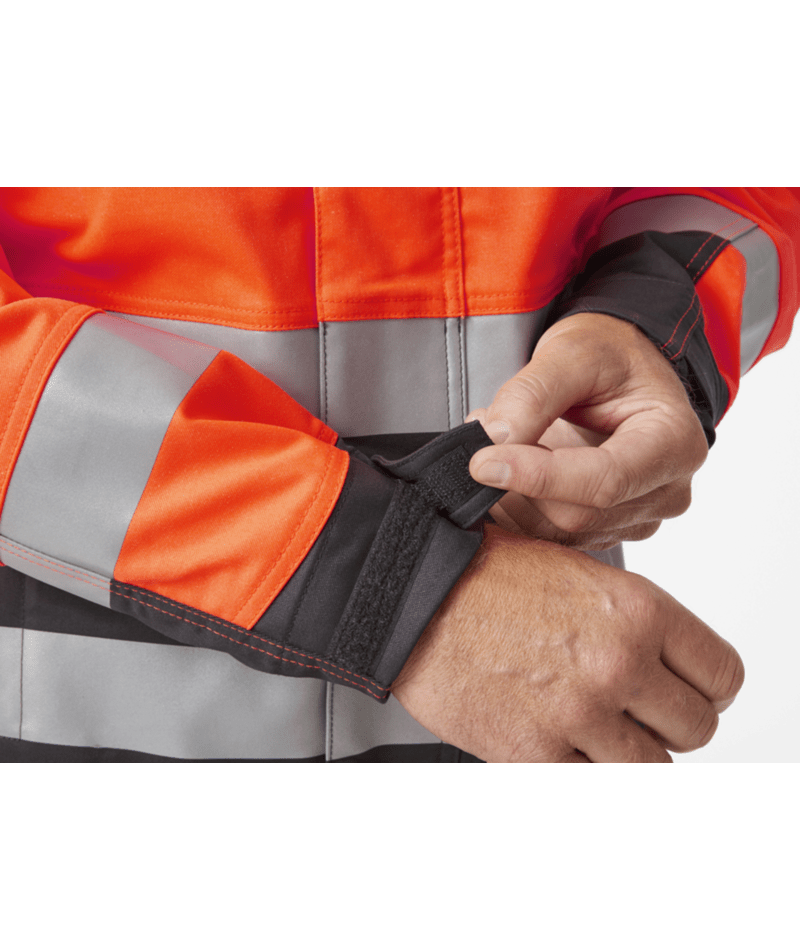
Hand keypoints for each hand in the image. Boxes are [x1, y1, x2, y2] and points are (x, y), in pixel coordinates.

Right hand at [392, 524, 742, 762]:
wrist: (412, 594)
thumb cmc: (483, 574)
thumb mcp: (578, 571)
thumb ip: (632, 620)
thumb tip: (662, 660)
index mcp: (636, 610)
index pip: (722, 674)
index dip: (707, 689)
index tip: (688, 693)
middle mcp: (617, 663)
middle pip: (697, 727)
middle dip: (671, 726)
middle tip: (642, 716)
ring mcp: (578, 714)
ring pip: (653, 771)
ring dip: (630, 757)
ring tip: (599, 734)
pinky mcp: (533, 755)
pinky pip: (591, 788)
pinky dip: (581, 773)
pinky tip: (559, 743)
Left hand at [467, 312, 708, 549]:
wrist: (621, 370)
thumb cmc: (610, 355)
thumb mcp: (573, 352)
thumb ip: (533, 393)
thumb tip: (495, 438)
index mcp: (674, 442)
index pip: (604, 480)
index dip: (538, 477)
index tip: (483, 462)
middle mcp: (666, 490)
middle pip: (578, 513)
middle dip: (518, 483)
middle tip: (481, 442)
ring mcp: (639, 516)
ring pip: (558, 531)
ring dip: (513, 495)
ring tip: (497, 446)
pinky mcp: (608, 528)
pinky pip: (552, 534)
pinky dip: (518, 505)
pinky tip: (509, 468)